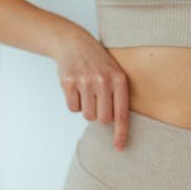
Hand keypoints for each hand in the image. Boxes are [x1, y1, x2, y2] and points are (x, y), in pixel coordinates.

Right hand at [54, 29, 130, 149]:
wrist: (73, 42)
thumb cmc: (97, 62)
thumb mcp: (114, 72)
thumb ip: (118, 95)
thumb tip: (116, 125)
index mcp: (119, 79)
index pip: (121, 114)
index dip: (121, 133)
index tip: (119, 147)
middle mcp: (103, 81)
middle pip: (103, 119)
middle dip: (100, 115)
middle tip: (97, 101)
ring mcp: (85, 82)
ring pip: (87, 115)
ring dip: (86, 108)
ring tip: (86, 91)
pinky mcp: (68, 83)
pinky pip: (73, 108)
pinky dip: (74, 103)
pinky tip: (76, 88)